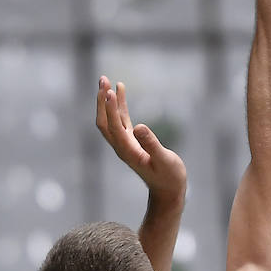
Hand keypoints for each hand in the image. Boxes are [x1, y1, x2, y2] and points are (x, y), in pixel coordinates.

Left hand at [95, 76, 186, 208]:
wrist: (168, 191)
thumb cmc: (169, 177)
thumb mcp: (164, 160)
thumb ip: (152, 144)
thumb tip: (139, 127)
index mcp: (127, 151)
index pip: (113, 127)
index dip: (110, 109)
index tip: (110, 90)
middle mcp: (122, 147)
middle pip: (104, 121)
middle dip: (101, 101)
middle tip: (102, 79)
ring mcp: (125, 144)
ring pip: (110, 119)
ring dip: (107, 100)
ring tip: (107, 80)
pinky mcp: (132, 141)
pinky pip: (120, 120)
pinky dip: (118, 106)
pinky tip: (120, 92)